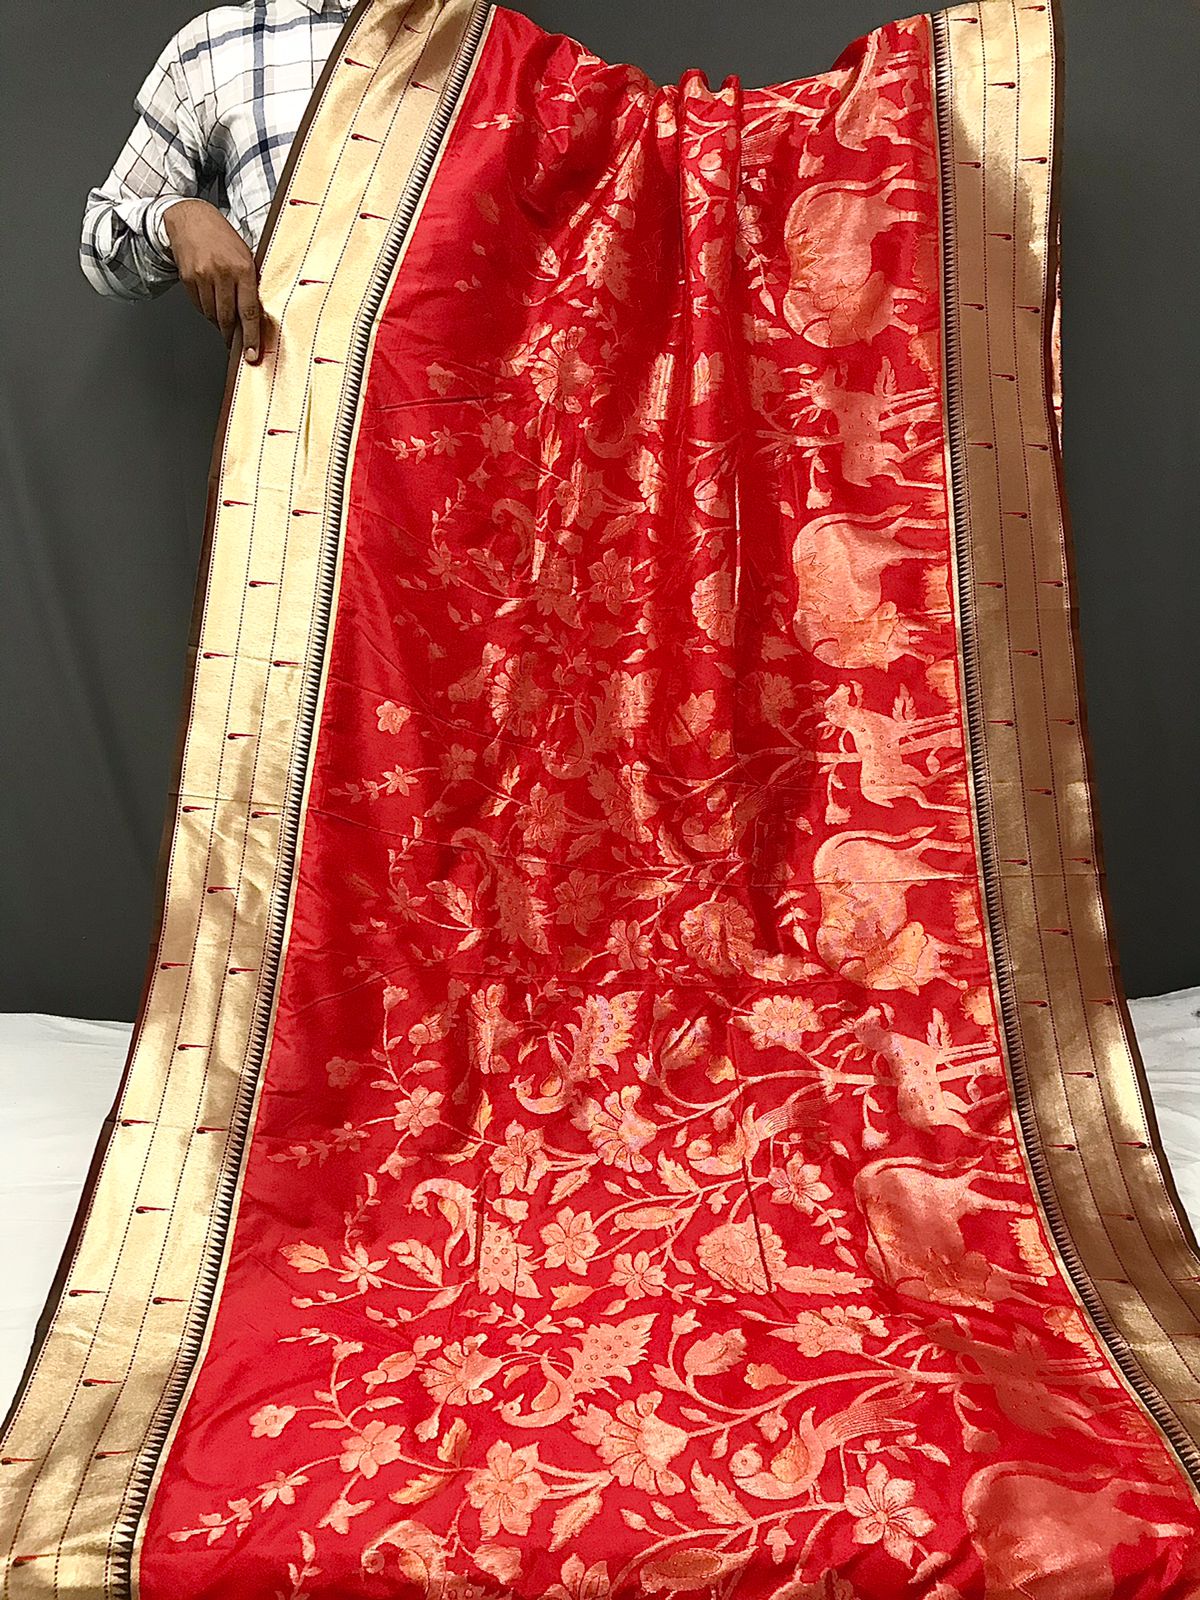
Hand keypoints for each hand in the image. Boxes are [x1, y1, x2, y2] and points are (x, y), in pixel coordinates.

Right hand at [162, 198, 264, 362]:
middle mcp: (222, 273)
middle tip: (236, 344)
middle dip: (232, 335)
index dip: (251, 337)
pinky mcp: (188, 279)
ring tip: (224, 318)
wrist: (191, 219)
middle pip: (228, 318)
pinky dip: (207, 310)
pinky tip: (211, 301)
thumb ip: (250, 283)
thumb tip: (256, 315)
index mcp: (243, 268)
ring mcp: (203, 276)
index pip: (249, 311)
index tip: (252, 354)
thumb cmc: (222, 237)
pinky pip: (199, 306)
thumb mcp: (245, 255)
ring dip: (219, 322)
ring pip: (212, 314)